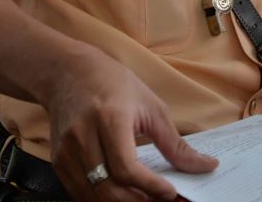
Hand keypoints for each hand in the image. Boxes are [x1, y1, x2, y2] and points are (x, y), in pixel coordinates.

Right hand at [44, 48, 217, 200]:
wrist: (70, 73)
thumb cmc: (114, 84)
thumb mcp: (151, 106)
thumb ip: (175, 143)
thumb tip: (203, 166)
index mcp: (109, 119)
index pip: (127, 169)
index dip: (150, 188)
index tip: (170, 193)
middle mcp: (83, 137)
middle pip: (109, 189)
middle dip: (139, 201)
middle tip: (160, 200)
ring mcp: (66, 151)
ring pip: (93, 196)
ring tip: (144, 199)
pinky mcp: (58, 160)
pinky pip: (79, 192)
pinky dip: (101, 199)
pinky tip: (121, 194)